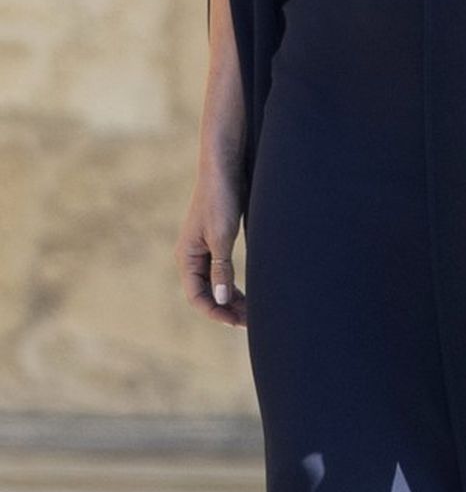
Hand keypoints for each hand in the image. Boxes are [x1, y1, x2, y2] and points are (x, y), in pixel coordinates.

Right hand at [175, 167, 247, 326]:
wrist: (224, 169)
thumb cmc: (220, 200)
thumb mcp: (221, 237)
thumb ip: (221, 269)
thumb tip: (221, 300)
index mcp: (187, 257)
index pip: (197, 296)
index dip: (215, 312)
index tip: (236, 322)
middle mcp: (192, 256)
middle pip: (206, 293)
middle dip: (226, 309)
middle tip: (250, 321)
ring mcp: (204, 250)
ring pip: (215, 284)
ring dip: (231, 298)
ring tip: (252, 311)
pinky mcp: (217, 242)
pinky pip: (221, 272)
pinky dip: (233, 284)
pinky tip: (248, 292)